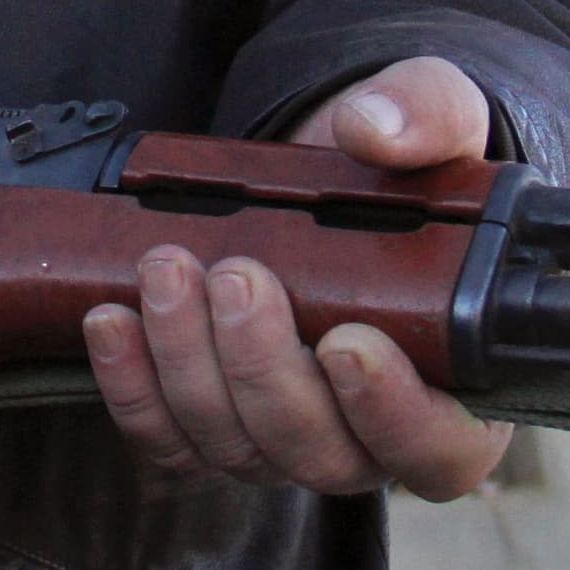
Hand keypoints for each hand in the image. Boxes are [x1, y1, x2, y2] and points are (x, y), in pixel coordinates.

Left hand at [79, 56, 515, 499]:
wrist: (323, 172)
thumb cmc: (401, 168)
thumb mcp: (437, 117)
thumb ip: (427, 115)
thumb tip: (374, 130)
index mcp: (456, 388)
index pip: (436, 449)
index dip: (392, 413)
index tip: (346, 343)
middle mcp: (371, 435)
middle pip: (318, 453)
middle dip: (264, 369)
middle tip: (238, 277)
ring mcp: (285, 440)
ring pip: (234, 446)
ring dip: (189, 363)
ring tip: (168, 271)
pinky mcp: (210, 427)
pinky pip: (166, 438)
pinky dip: (132, 385)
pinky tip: (113, 319)